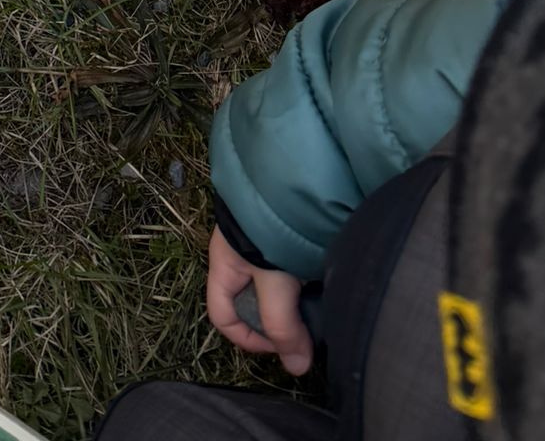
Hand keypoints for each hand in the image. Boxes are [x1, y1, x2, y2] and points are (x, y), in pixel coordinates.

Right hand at [207, 226, 311, 375]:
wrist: (286, 174)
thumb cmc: (267, 226)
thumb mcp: (273, 281)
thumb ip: (283, 325)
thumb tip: (297, 368)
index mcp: (224, 266)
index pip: (222, 317)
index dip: (248, 339)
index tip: (282, 344)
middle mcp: (238, 256)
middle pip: (250, 304)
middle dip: (276, 321)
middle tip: (306, 326)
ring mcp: (259, 243)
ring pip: (272, 287)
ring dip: (293, 301)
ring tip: (318, 301)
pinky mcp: (280, 232)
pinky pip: (288, 267)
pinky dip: (303, 279)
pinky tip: (321, 277)